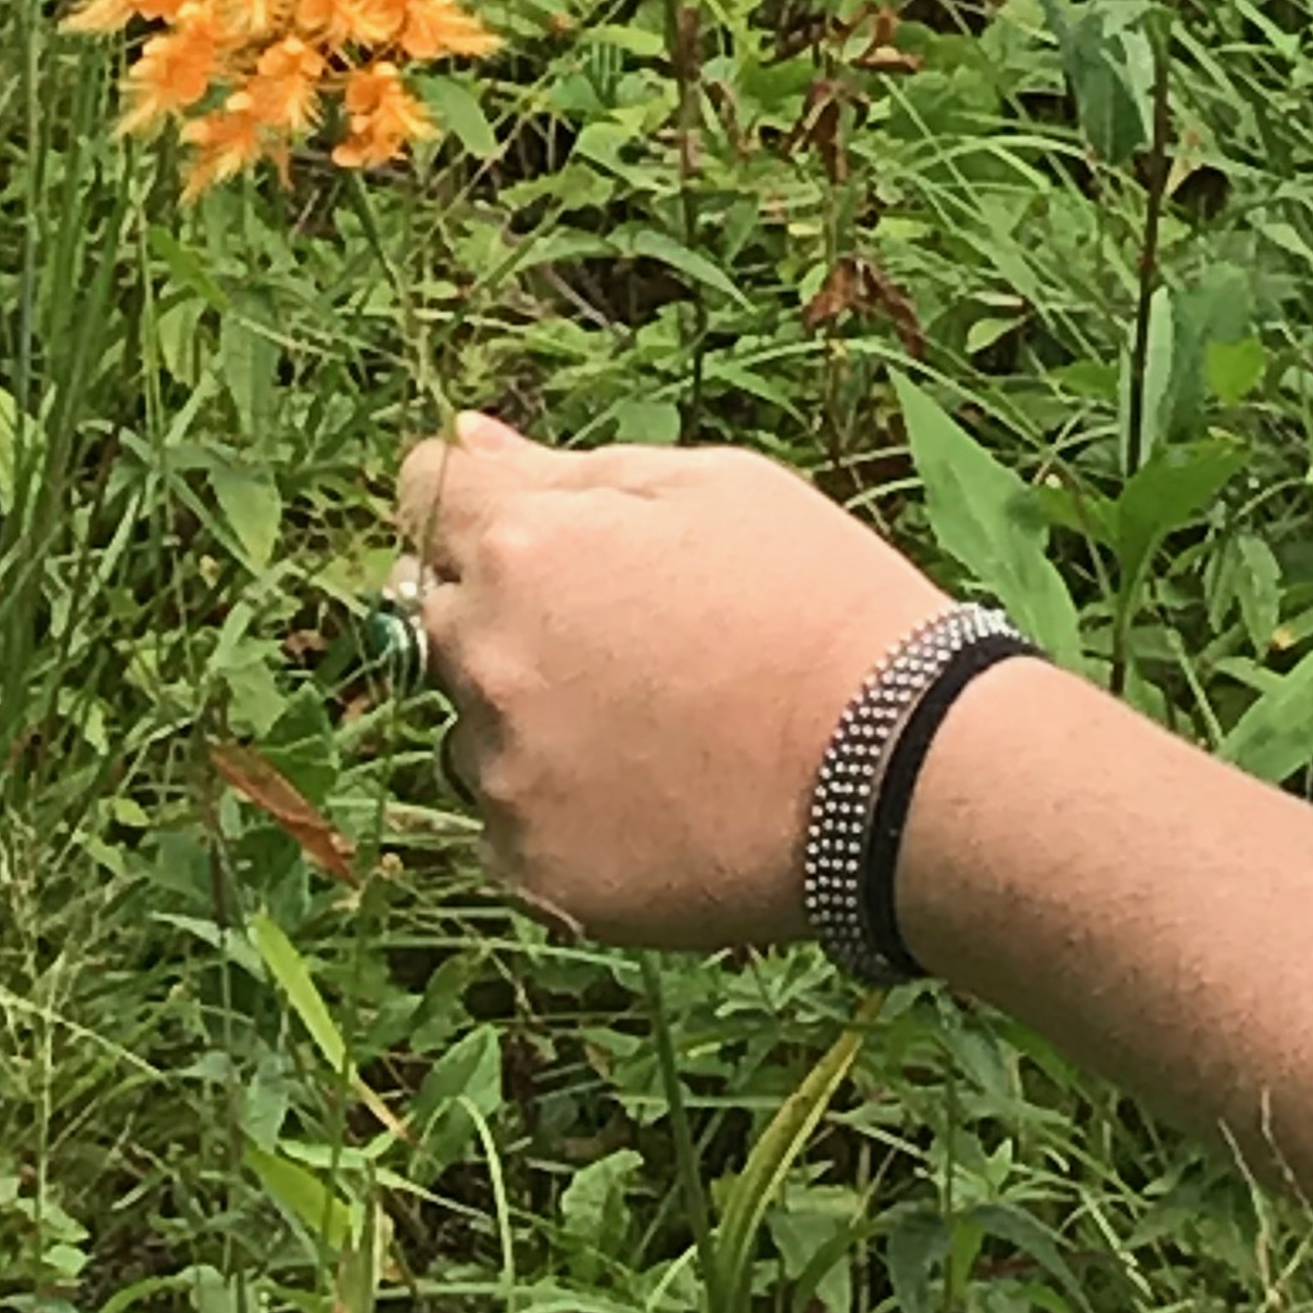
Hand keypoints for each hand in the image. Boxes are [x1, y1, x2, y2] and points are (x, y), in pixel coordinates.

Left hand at [393, 411, 950, 946]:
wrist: (888, 764)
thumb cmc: (814, 595)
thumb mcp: (712, 486)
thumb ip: (568, 469)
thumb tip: (469, 442)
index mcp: (525, 543)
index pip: (424, 494)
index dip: (476, 501)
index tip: (534, 526)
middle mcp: (487, 658)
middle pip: (441, 617)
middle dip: (503, 612)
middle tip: (623, 638)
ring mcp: (504, 773)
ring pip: (471, 729)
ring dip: (525, 718)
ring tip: (651, 727)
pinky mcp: (533, 870)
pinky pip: (510, 826)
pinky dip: (560, 810)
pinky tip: (653, 796)